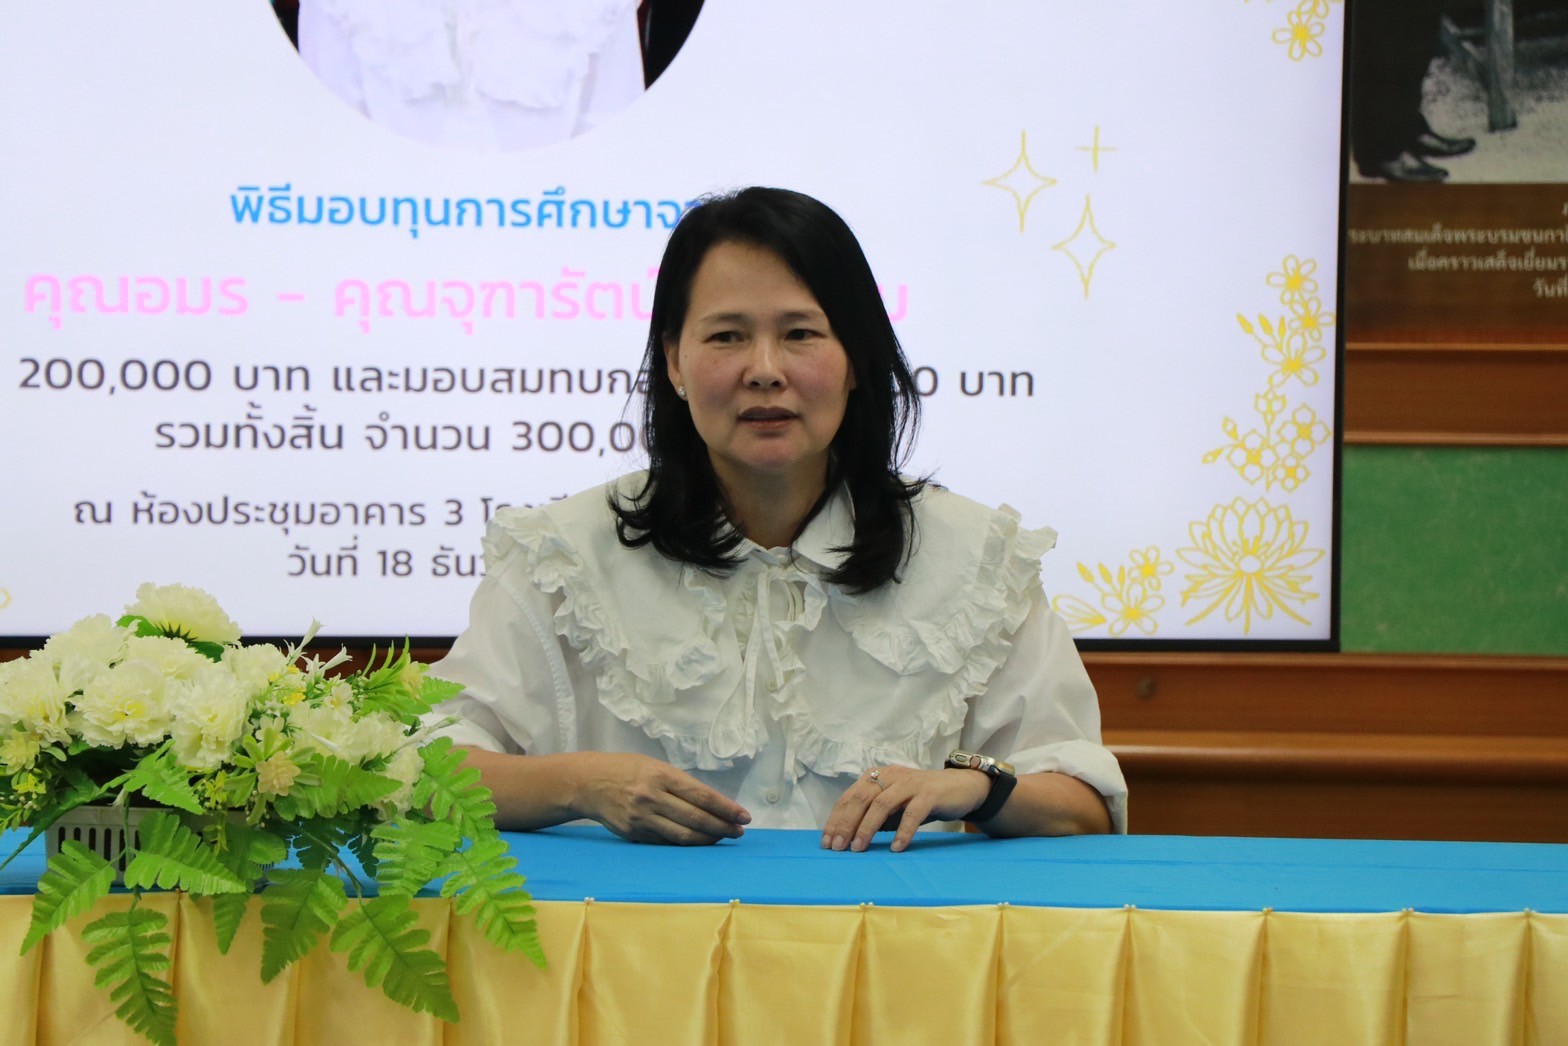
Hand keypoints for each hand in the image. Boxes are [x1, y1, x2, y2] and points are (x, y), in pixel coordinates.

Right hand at [577, 752, 750, 844]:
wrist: (589, 782)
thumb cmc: (628, 770)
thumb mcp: (655, 766)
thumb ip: (680, 784)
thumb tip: (713, 804)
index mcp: (661, 775)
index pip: (702, 796)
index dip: (726, 808)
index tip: (743, 816)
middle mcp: (652, 797)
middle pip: (696, 818)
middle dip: (722, 827)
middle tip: (739, 832)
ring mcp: (642, 818)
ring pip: (683, 836)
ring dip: (708, 839)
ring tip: (723, 838)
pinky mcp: (634, 833)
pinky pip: (666, 842)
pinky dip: (686, 844)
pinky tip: (698, 842)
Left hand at [820, 765, 989, 853]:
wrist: (960, 787)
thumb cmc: (921, 800)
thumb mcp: (893, 806)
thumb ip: (874, 816)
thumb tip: (849, 839)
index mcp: (877, 776)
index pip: (849, 797)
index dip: (836, 820)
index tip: (826, 842)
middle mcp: (890, 775)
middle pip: (861, 799)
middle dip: (846, 824)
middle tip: (837, 848)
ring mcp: (910, 783)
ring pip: (882, 804)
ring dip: (867, 828)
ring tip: (859, 849)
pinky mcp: (929, 793)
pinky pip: (912, 813)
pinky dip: (902, 831)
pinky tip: (896, 848)